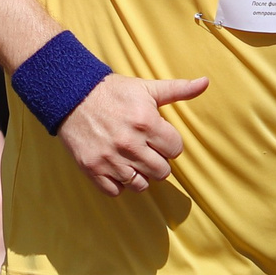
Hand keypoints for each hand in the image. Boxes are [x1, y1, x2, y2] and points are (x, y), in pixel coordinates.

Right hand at [55, 71, 209, 197]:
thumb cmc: (112, 92)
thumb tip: (206, 82)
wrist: (70, 96)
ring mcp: (110, 159)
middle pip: (162, 172)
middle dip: (157, 160)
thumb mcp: (146, 88)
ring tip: (131, 159)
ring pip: (141, 185)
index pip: (176, 150)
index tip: (157, 136)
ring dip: (139, 174)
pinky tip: (116, 167)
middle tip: (145, 149)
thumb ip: (178, 89)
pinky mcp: (93, 169)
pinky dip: (118, 183)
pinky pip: (116, 191)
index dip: (168, 143)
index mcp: (146, 122)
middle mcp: (130, 144)